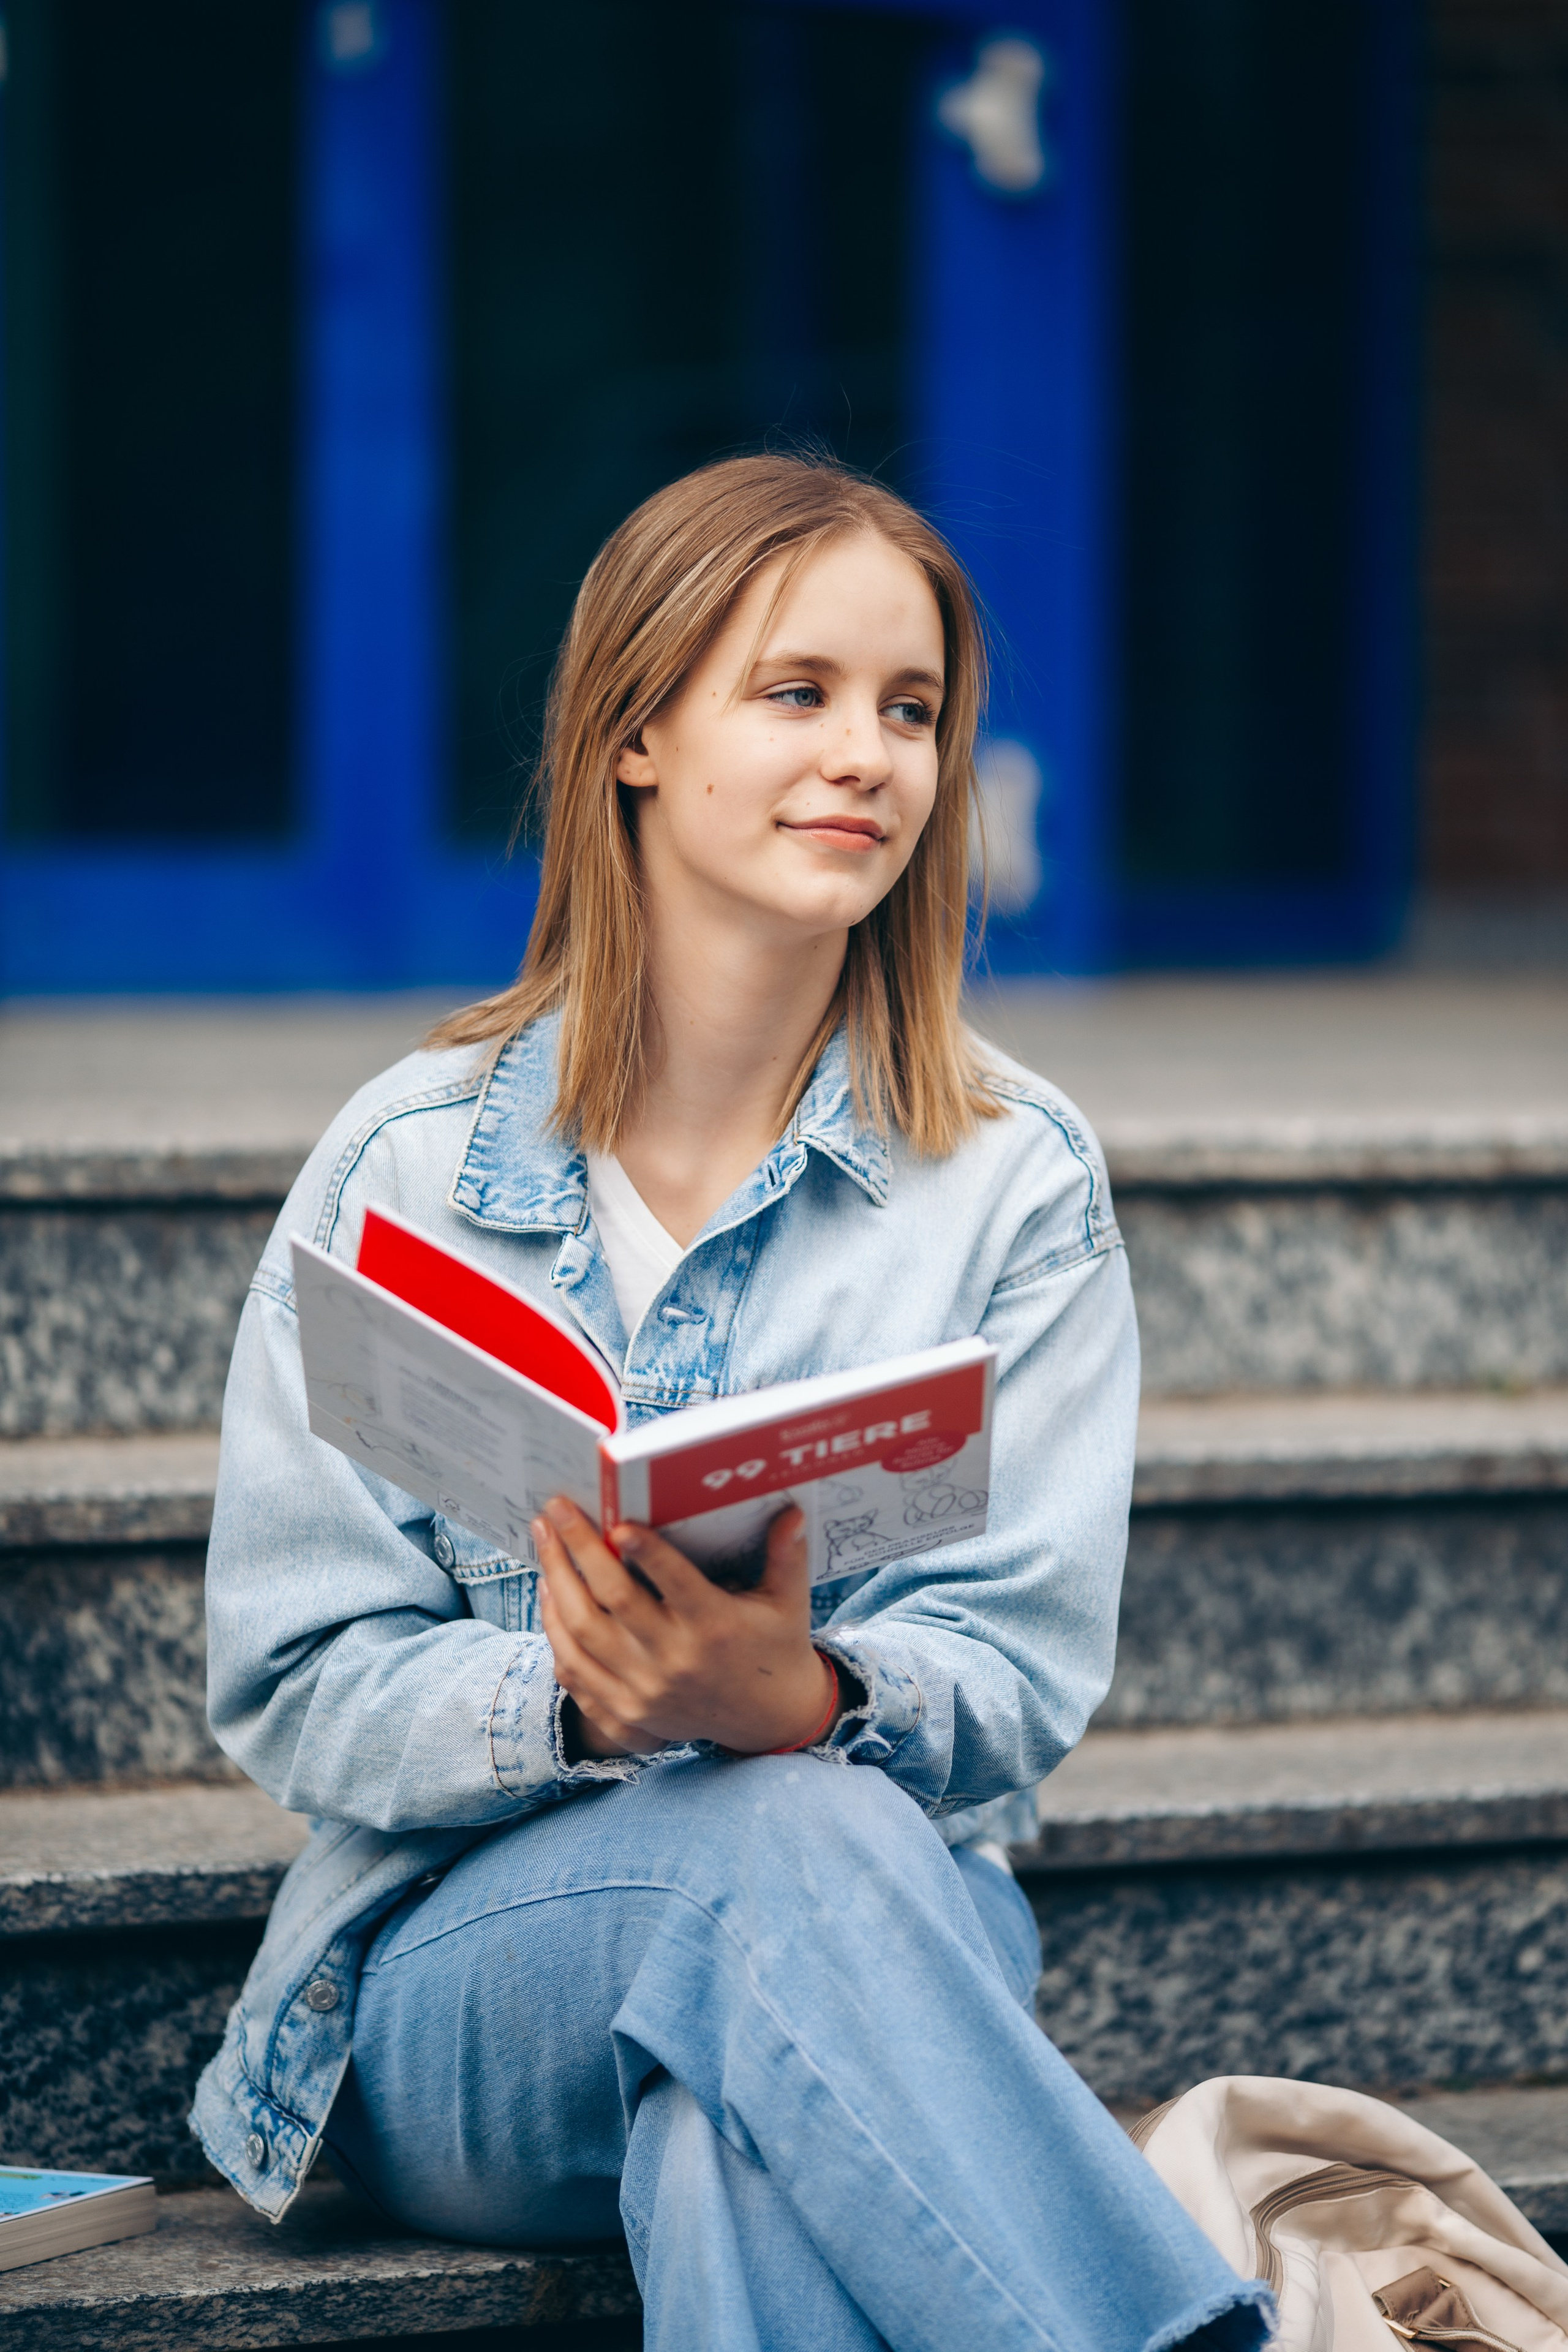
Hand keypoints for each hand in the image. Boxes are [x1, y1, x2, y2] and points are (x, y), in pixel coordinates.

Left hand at [534, 1497, 840, 1757]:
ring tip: (543, 1539)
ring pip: (582, 1632)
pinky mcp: (625, 1710)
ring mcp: (645, 1690)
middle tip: (556, 1509)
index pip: (675, 1583)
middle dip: (578, 1548)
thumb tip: (791, 1510)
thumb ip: (786, 1555)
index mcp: (716, 1627)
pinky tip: (548, 1591)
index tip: (619, 1522)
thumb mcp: (787, 1602)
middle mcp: (676, 1660)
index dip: (647, 1552)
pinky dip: (554, 1628)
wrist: (767, 1721)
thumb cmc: (775, 1646)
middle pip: (613, 1599)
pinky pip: (574, 1669)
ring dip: (556, 1581)